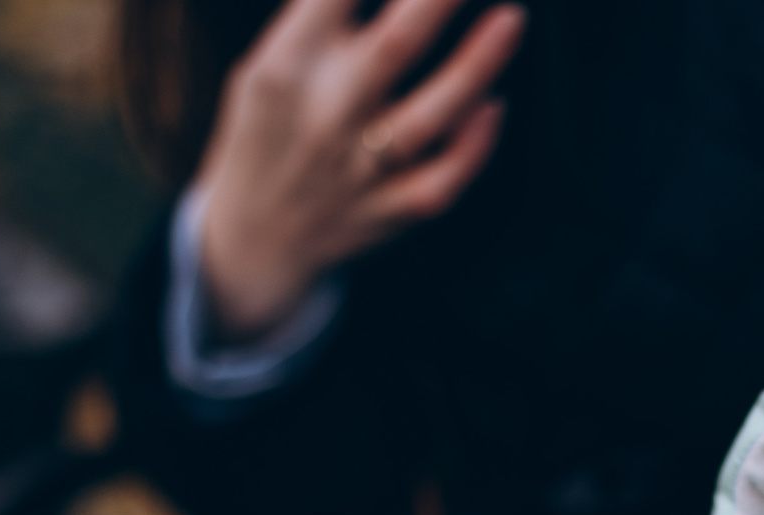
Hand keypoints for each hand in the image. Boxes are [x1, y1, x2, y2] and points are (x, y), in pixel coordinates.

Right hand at [196, 0, 525, 338]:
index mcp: (284, 68)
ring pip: (430, 115)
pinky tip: (495, 108)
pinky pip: (439, 182)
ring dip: (477, 64)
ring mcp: (361, 169)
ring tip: (513, 17)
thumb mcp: (266, 66)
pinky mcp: (389, 213)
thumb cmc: (268, 132)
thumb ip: (319, 19)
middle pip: (397, 44)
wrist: (250, 244)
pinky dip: (471, 148)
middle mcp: (326, 115)